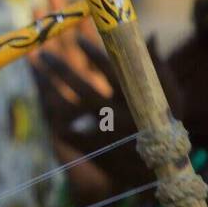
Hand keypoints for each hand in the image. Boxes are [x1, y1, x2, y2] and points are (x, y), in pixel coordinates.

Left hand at [32, 17, 180, 199]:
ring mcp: (102, 136)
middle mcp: (119, 119)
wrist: (158, 170)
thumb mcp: (171, 97)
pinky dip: (50, 105)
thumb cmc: (164, 124)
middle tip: (43, 48)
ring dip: (50, 82)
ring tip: (36, 58)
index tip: (77, 37)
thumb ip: (158, 66)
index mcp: (138, 103)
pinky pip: (64, 125)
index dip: (94, 55)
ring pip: (69, 106)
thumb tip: (148, 35)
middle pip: (84, 89)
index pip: (114, 74)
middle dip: (62, 67)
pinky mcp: (89, 148)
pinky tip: (40, 88)